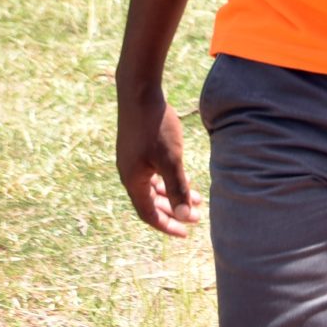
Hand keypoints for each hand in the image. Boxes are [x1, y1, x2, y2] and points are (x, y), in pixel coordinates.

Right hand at [115, 84, 201, 236]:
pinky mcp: (138, 149)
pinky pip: (152, 174)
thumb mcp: (171, 159)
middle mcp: (129, 174)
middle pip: (151, 202)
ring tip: (197, 200)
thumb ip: (178, 189)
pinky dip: (168, 180)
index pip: (148, 214)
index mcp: (133, 181)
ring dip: (173, 195)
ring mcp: (132, 161)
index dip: (167, 226)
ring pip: (154, 187)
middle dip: (174, 212)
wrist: (139, 93)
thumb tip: (186, 217)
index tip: (185, 234)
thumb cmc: (155, 126)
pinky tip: (183, 177)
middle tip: (195, 218)